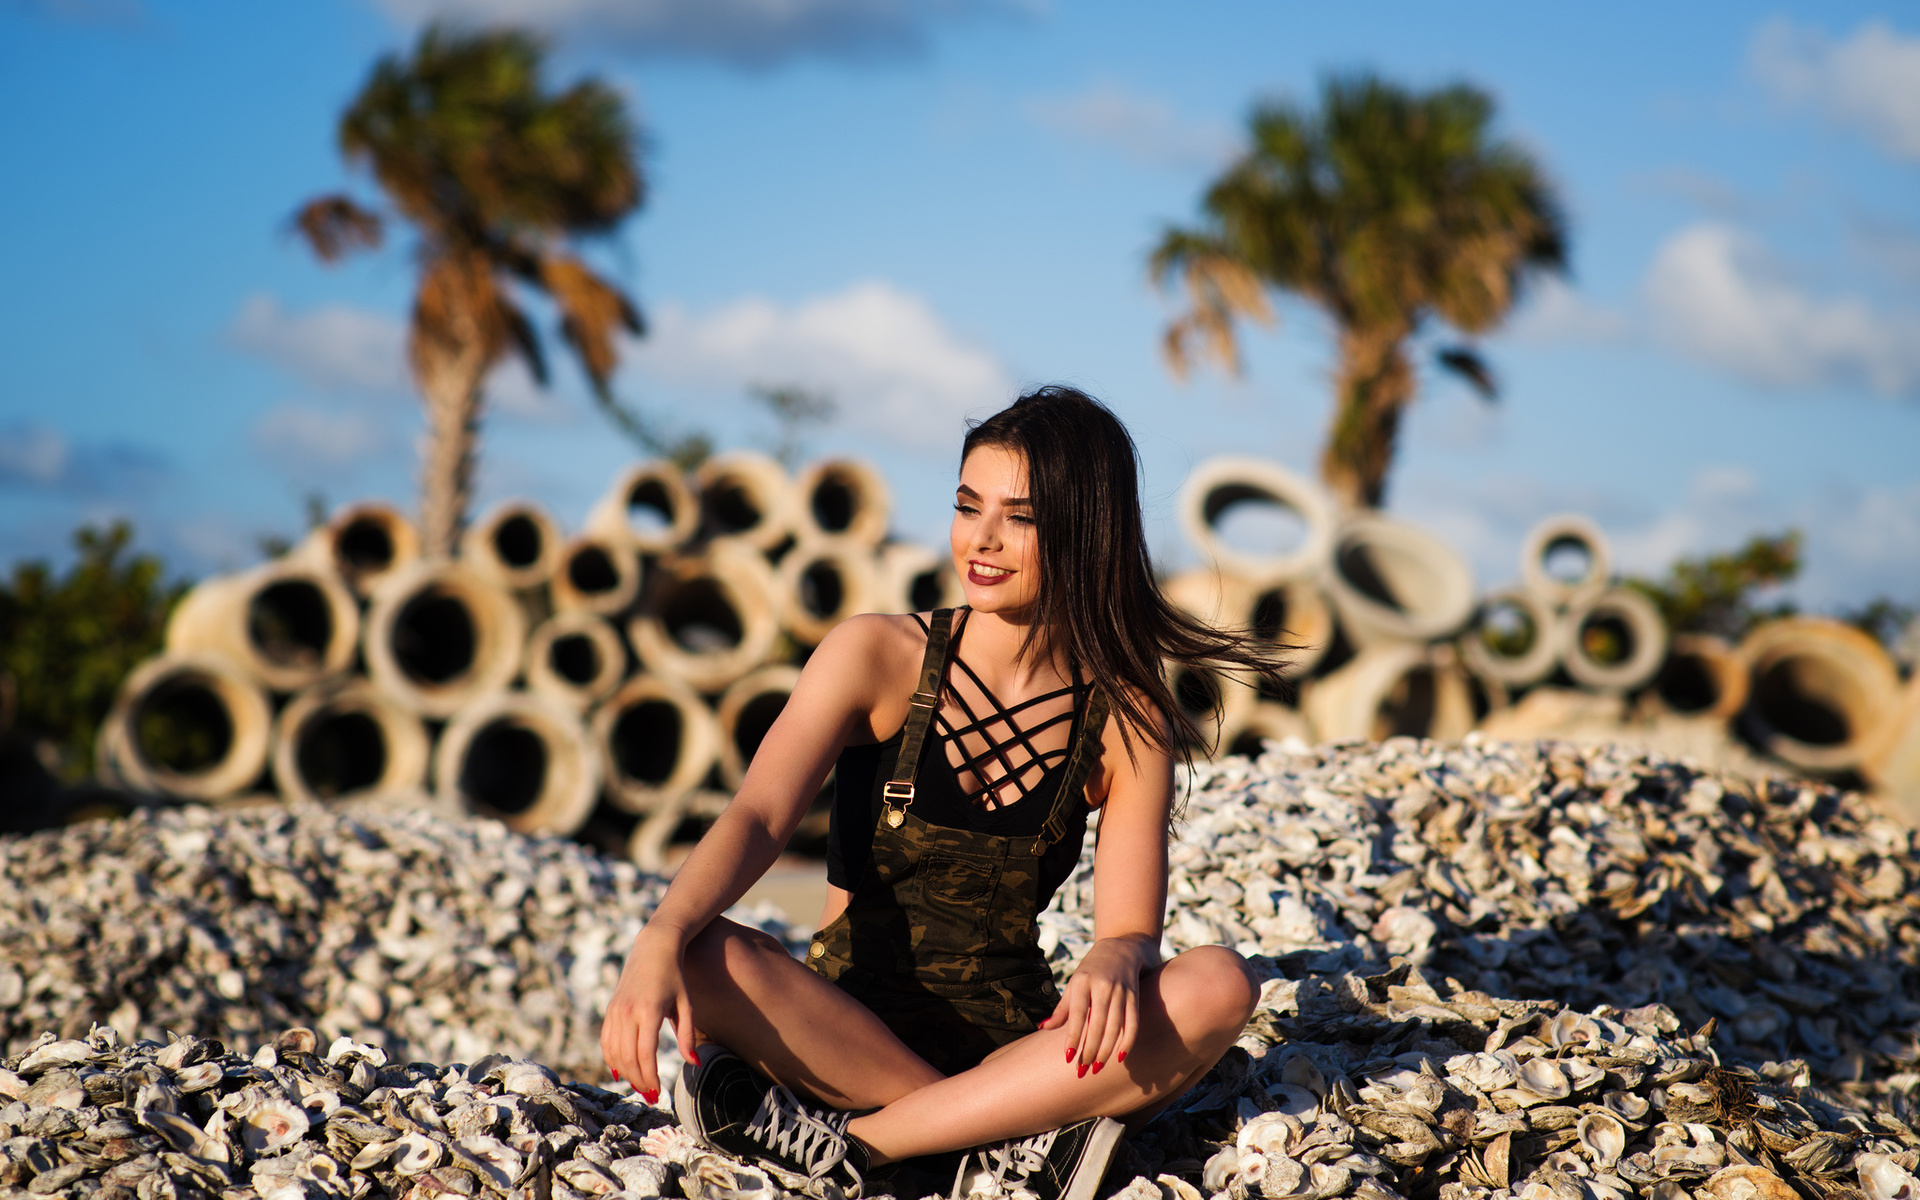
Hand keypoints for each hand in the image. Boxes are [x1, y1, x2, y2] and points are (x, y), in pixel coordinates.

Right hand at [599, 926, 697, 1103]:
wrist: (654, 947)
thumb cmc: (675, 976)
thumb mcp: (686, 1003)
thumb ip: (687, 1034)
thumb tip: (693, 1063)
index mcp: (649, 1010)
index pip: (645, 1054)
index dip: (650, 1077)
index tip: (659, 1093)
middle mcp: (628, 1012)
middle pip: (628, 1058)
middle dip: (638, 1081)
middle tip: (651, 1096)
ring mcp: (616, 1010)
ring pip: (614, 1052)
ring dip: (625, 1073)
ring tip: (640, 1086)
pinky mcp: (611, 1009)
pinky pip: (606, 1041)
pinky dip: (611, 1059)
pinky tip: (620, 1072)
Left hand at [1039, 936, 1150, 1075]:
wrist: (1120, 948)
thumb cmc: (1091, 970)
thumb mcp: (1074, 983)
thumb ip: (1062, 1008)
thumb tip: (1044, 1028)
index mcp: (1083, 982)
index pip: (1077, 1014)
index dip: (1073, 1036)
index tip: (1068, 1057)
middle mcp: (1103, 986)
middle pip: (1097, 1024)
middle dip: (1090, 1050)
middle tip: (1082, 1071)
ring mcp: (1121, 991)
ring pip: (1115, 1027)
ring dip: (1106, 1051)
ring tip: (1097, 1068)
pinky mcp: (1135, 997)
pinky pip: (1133, 1023)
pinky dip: (1128, 1041)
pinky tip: (1120, 1057)